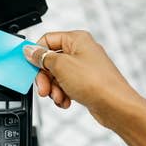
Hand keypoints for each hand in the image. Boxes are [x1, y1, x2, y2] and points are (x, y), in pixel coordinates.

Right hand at [23, 31, 145, 128]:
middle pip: (50, 60)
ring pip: (57, 76)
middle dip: (45, 77)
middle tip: (44, 89)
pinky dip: (63, 95)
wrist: (116, 105)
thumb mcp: (61, 66)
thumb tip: (30, 51)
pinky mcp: (85, 83)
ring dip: (54, 89)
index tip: (29, 67)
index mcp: (76, 39)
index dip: (36, 54)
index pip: (47, 40)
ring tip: (59, 97)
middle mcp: (81, 51)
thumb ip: (42, 57)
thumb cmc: (97, 82)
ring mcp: (83, 68)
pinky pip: (66, 86)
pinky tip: (66, 101)